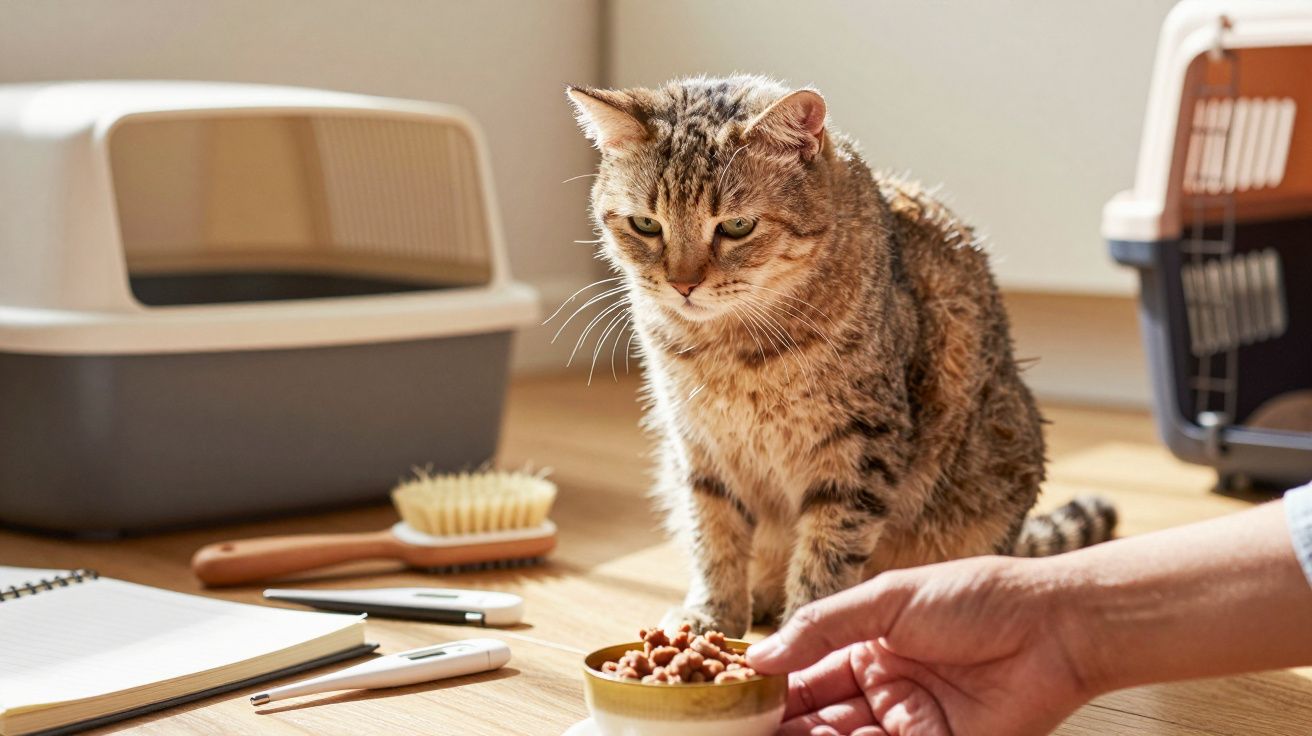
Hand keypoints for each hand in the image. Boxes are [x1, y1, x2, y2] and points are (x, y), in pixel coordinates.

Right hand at [747, 556, 1092, 735]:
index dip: (770, 686)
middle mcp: (883, 689)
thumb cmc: (974, 598)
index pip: (805, 672)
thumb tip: (758, 655)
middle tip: (742, 729)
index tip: (732, 696)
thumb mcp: (886, 599)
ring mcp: (909, 725)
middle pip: (817, 716)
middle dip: (780, 724)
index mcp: (868, 646)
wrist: (1054, 627)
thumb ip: (821, 627)